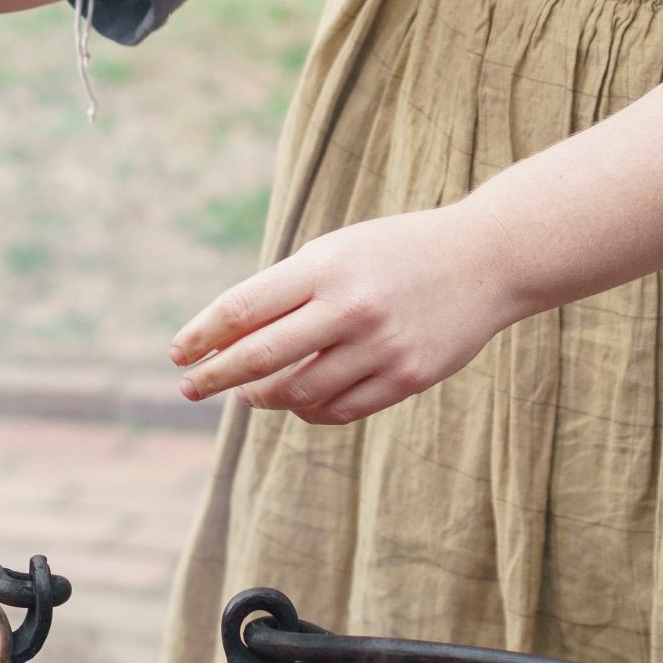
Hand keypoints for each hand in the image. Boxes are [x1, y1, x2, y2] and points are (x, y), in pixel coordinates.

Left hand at [169, 205, 523, 427]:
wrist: (485, 259)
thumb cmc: (396, 252)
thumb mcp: (338, 251)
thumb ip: (288, 290)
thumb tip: (229, 339)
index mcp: (324, 267)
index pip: (242, 309)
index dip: (201, 336)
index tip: (176, 354)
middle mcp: (348, 307)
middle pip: (258, 356)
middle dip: (214, 377)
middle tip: (187, 389)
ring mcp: (380, 346)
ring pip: (297, 392)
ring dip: (261, 397)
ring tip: (246, 394)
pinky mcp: (407, 377)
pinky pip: (339, 409)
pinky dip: (307, 411)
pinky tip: (294, 404)